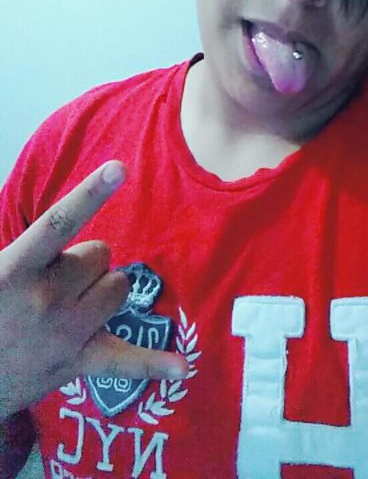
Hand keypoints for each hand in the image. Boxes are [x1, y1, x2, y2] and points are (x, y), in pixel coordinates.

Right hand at [0, 161, 187, 420]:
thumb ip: (32, 245)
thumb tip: (60, 220)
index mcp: (17, 268)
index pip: (59, 222)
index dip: (90, 193)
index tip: (119, 168)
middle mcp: (45, 297)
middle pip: (100, 254)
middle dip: (86, 262)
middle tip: (56, 283)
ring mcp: (65, 332)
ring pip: (118, 287)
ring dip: (103, 291)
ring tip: (71, 307)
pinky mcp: (78, 362)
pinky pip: (125, 361)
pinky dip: (153, 364)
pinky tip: (181, 368)